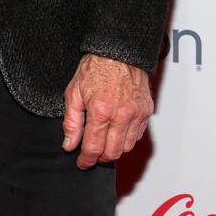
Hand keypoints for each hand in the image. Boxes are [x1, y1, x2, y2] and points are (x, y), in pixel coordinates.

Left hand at [62, 54, 152, 169]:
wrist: (117, 52)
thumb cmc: (95, 68)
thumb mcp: (74, 92)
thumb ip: (71, 122)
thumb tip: (69, 144)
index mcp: (100, 111)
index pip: (93, 148)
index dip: (86, 160)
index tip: (82, 163)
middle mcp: (121, 115)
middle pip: (112, 153)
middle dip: (100, 158)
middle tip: (92, 154)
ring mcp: (136, 114)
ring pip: (127, 147)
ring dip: (114, 150)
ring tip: (104, 142)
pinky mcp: (146, 111)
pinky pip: (138, 136)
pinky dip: (127, 139)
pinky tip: (117, 132)